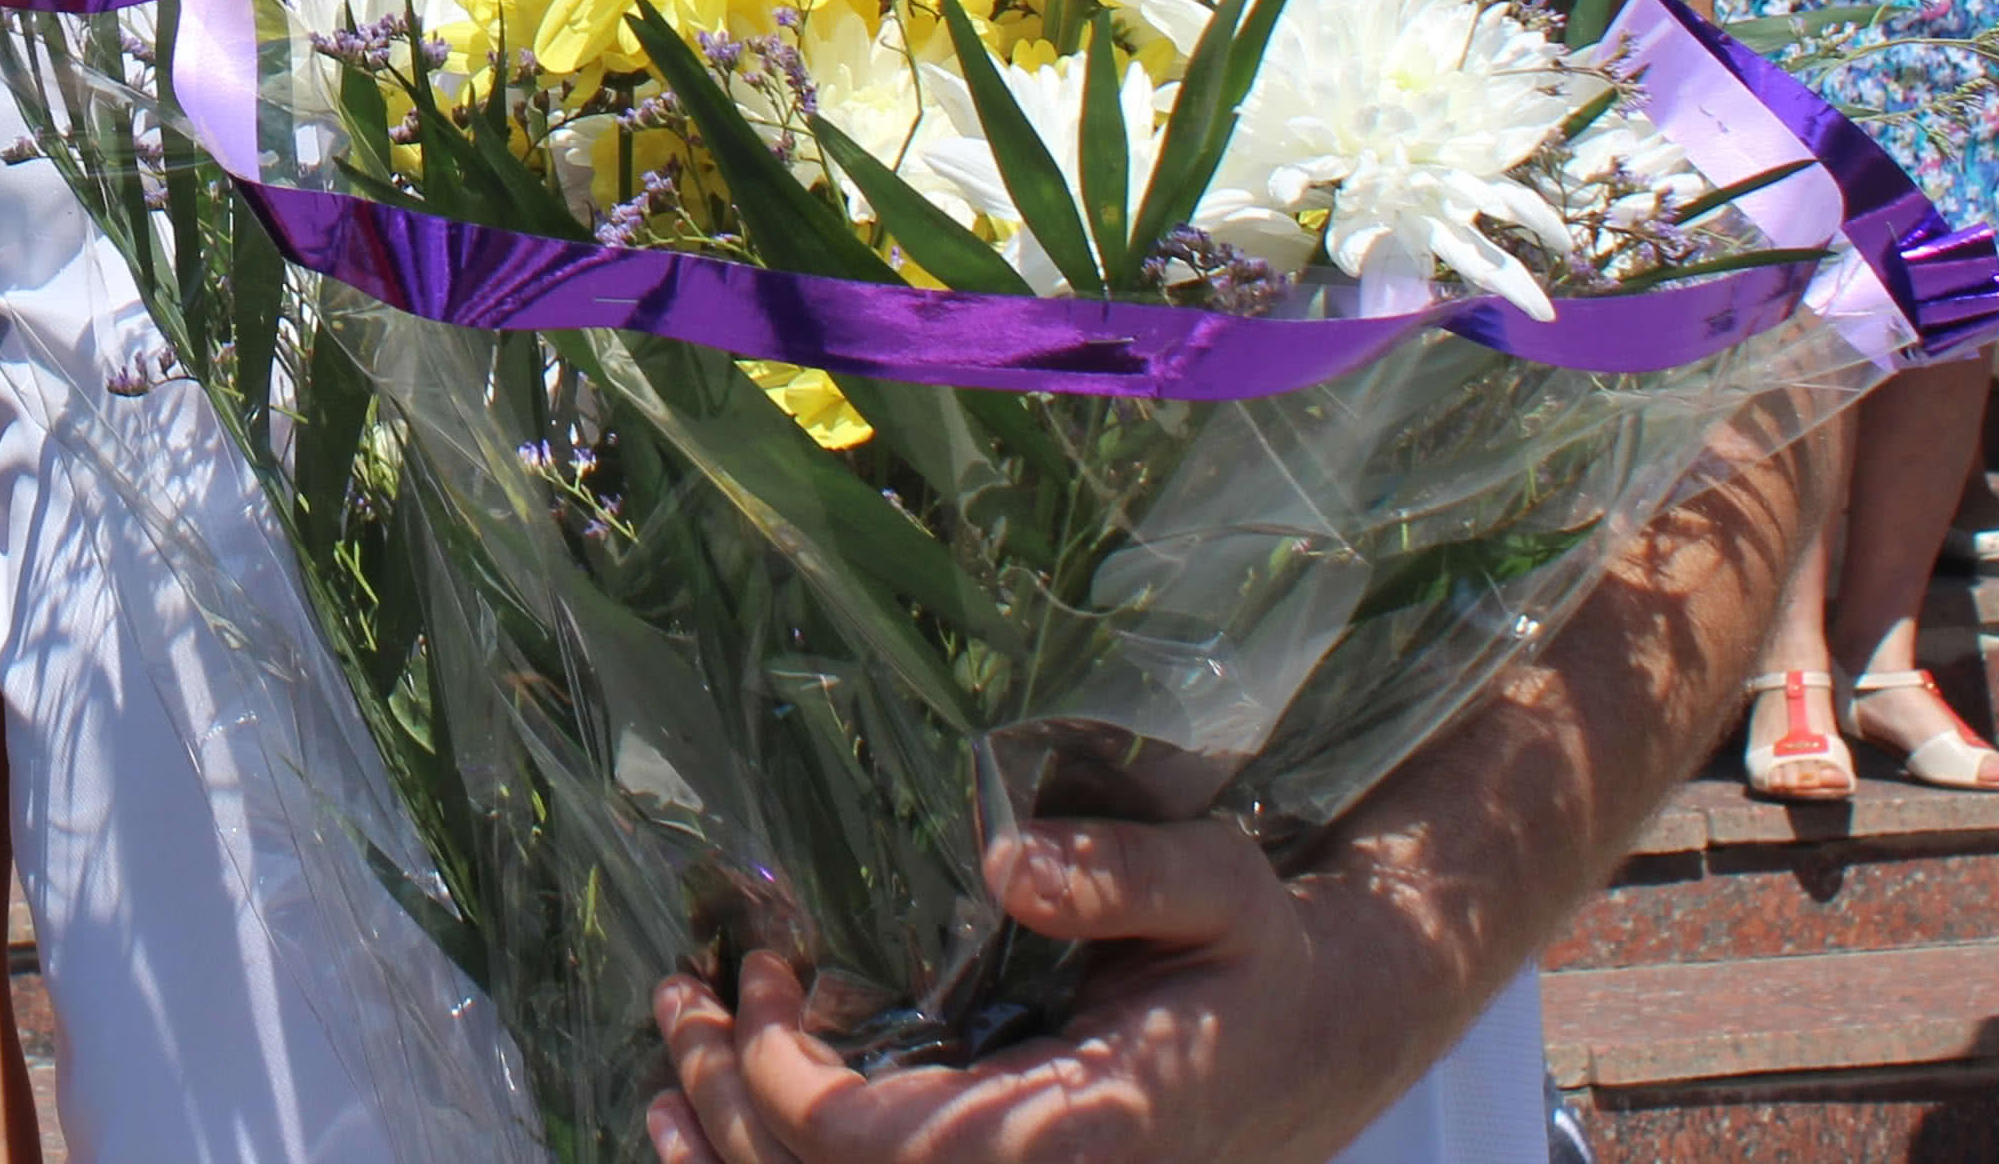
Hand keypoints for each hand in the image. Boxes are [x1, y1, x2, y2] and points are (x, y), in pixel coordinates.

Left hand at [649, 820, 1421, 1163]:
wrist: (1328, 1037)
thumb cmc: (1265, 956)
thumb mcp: (1221, 888)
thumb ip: (1123, 877)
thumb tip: (1007, 863)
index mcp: (1080, 1134)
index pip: (876, 1147)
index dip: (782, 1071)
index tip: (760, 968)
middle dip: (726, 1105)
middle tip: (675, 1001)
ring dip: (731, 1154)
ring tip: (670, 1073)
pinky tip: (717, 1132)